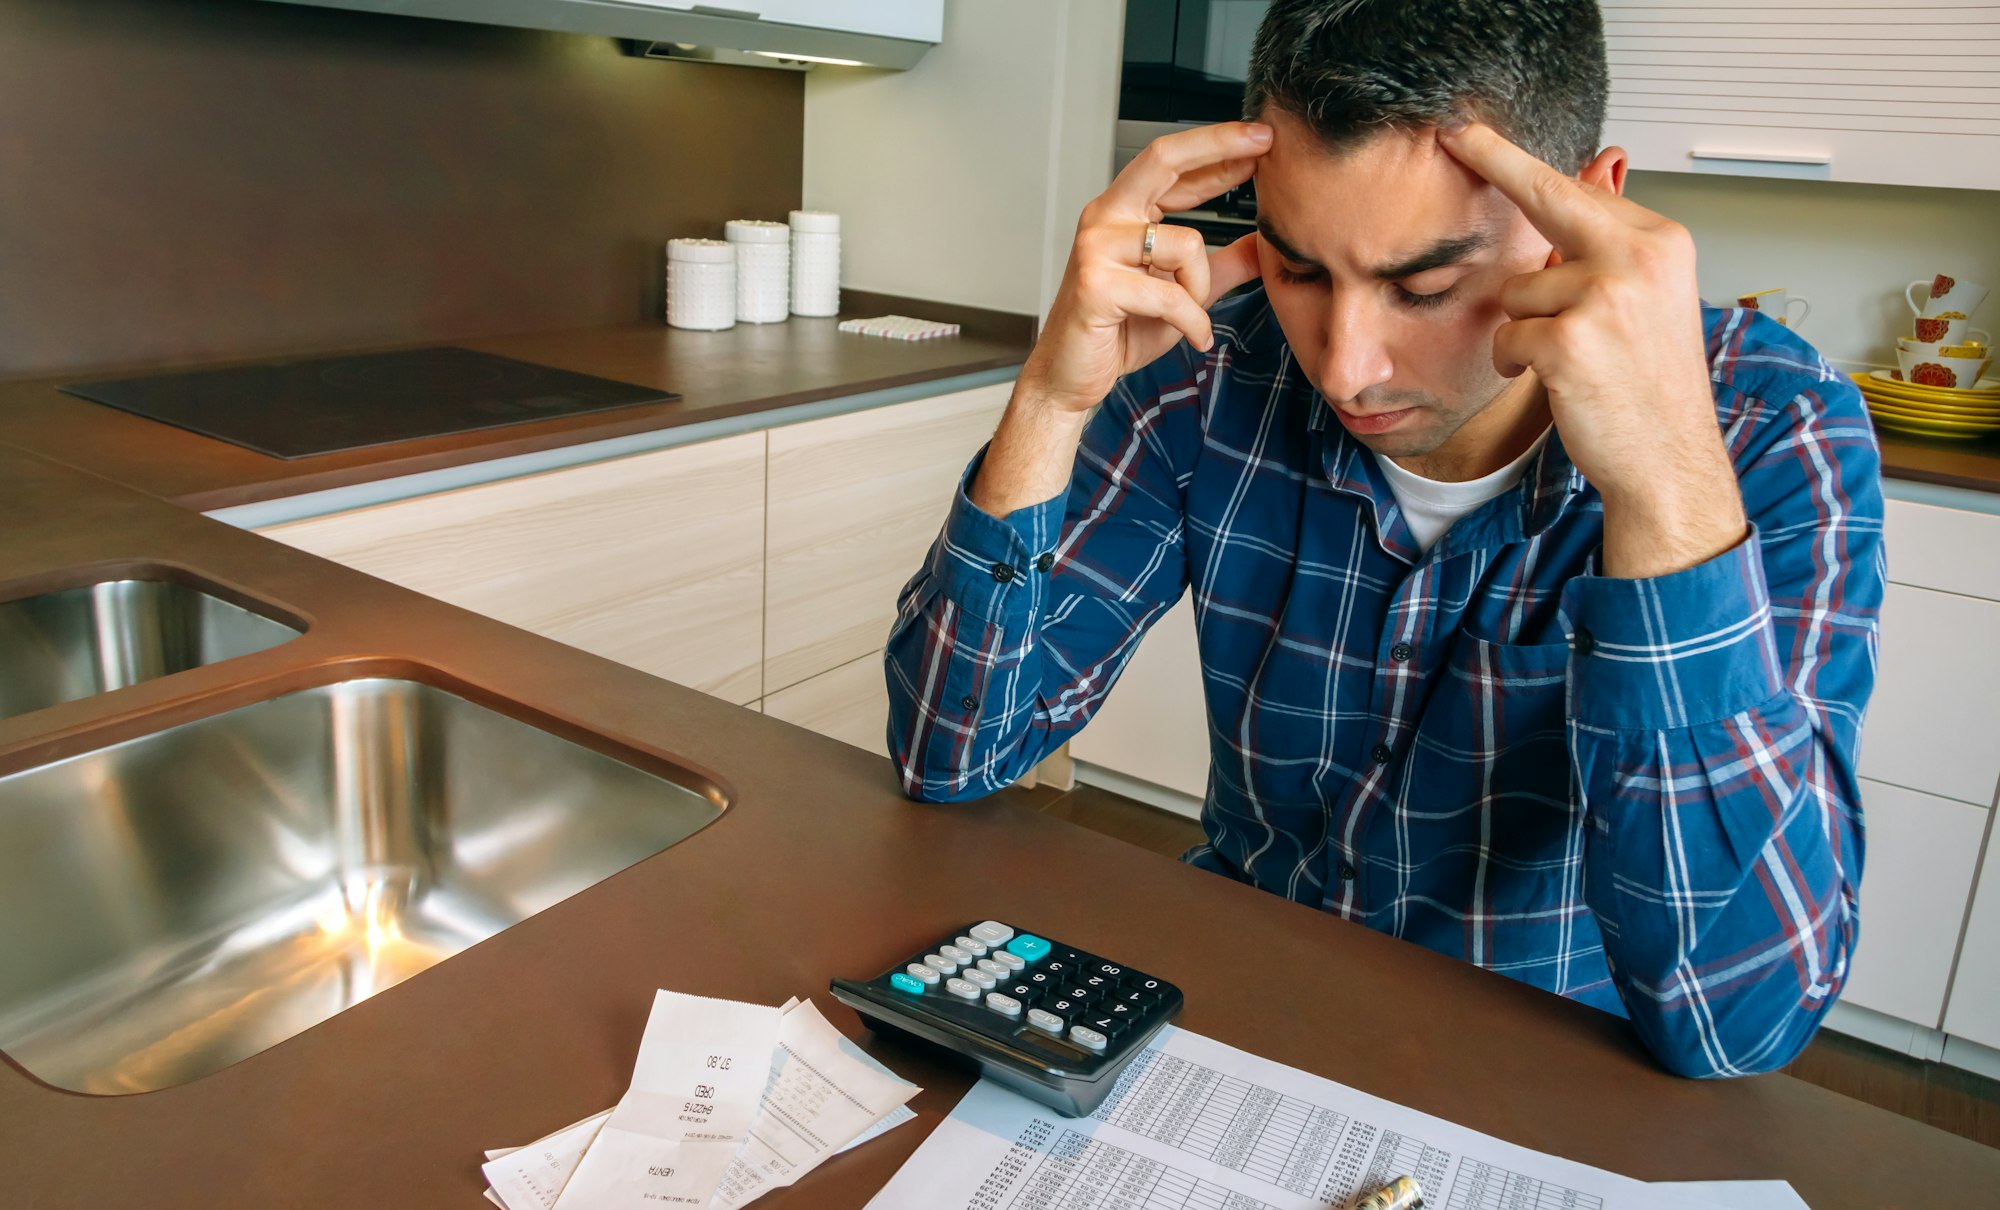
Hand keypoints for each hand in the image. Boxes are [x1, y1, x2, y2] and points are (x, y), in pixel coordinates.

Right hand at [1022, 122, 1270, 414]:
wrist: (1070, 376)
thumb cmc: (1118, 332)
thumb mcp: (1183, 293)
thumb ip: (1220, 265)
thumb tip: (1264, 242)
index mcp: (1122, 213)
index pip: (1171, 164)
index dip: (1217, 147)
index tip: (1260, 137)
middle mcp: (1105, 219)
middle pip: (1164, 160)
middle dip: (1219, 146)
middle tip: (1263, 144)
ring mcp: (1096, 248)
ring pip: (1185, 243)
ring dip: (1202, 288)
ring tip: (1191, 316)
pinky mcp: (1096, 284)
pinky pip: (1171, 295)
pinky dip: (1193, 322)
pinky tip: (1195, 336)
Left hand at [1437, 121, 1747, 578]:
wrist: (1668, 460)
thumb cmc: (1650, 388)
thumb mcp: (1643, 302)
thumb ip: (1607, 245)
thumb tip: (1589, 176)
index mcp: (1660, 242)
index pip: (1578, 189)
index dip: (1522, 165)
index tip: (1476, 133)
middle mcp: (1639, 257)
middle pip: (1546, 197)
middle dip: (1495, 161)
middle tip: (1454, 135)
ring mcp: (1605, 296)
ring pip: (1517, 288)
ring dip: (1526, 327)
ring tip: (1572, 361)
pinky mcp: (1570, 339)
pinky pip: (1508, 335)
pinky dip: (1517, 362)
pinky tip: (1556, 381)